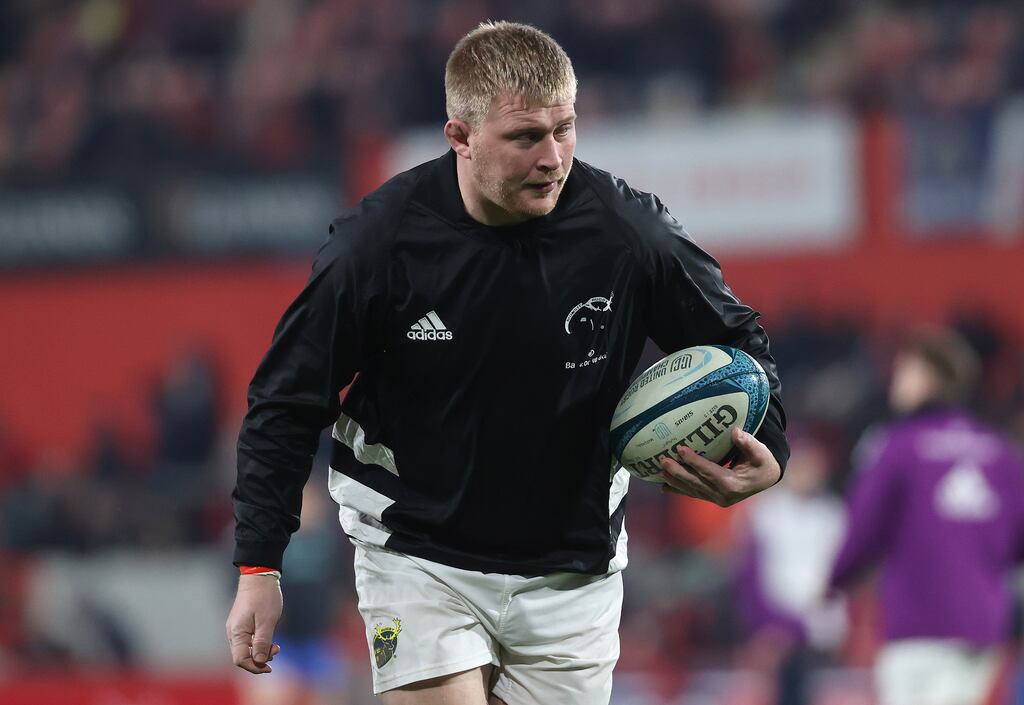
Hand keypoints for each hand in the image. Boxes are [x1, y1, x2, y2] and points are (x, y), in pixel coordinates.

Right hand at [226, 574, 283, 672]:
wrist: (259, 576)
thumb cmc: (264, 597)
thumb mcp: (267, 621)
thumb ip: (262, 642)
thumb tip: (259, 661)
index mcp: (237, 633)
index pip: (240, 660)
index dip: (255, 667)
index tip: (270, 667)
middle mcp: (233, 633)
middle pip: (242, 656)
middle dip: (259, 659)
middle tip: (277, 650)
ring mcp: (236, 628)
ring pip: (246, 649)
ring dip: (260, 651)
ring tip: (276, 646)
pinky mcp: (242, 624)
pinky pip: (248, 641)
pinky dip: (258, 644)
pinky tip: (269, 640)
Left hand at [659, 426, 780, 505]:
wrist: (765, 478)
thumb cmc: (762, 462)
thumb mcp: (760, 452)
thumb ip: (748, 443)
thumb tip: (735, 431)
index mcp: (734, 485)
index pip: (710, 472)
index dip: (694, 461)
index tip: (681, 449)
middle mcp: (723, 496)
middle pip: (696, 483)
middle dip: (678, 472)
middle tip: (663, 461)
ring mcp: (717, 499)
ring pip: (692, 490)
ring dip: (675, 481)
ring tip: (659, 471)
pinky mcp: (713, 498)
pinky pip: (693, 493)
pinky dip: (679, 489)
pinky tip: (664, 485)